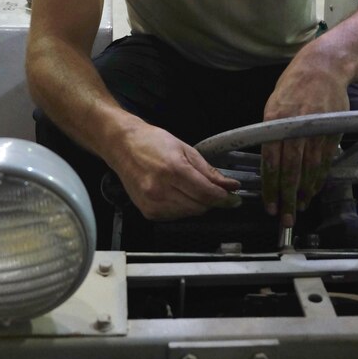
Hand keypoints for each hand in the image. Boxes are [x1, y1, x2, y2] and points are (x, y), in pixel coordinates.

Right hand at [112, 124, 240, 219]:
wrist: (122, 146)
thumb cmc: (152, 142)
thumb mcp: (185, 149)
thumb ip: (208, 170)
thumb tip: (229, 185)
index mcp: (173, 169)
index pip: (206, 193)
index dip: (224, 198)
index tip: (234, 198)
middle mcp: (161, 189)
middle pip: (199, 206)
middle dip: (212, 201)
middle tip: (218, 192)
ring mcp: (153, 203)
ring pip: (189, 213)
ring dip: (198, 205)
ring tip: (195, 189)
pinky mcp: (147, 212)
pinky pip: (175, 216)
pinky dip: (184, 208)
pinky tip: (180, 194)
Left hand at [261, 57, 348, 226]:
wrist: (323, 68)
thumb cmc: (293, 85)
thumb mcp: (273, 103)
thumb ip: (270, 132)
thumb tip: (268, 161)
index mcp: (276, 120)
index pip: (271, 161)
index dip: (270, 186)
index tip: (269, 204)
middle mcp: (296, 127)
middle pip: (291, 171)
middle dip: (287, 197)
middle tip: (285, 218)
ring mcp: (317, 131)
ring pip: (310, 170)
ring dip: (304, 192)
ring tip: (299, 207)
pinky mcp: (332, 133)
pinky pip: (325, 161)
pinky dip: (319, 178)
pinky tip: (313, 189)